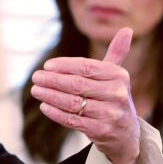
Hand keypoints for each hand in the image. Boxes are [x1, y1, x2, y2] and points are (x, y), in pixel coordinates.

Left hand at [30, 27, 139, 163]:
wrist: (126, 134)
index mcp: (119, 76)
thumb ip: (116, 54)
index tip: (46, 66)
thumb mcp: (117, 77)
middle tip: (36, 77)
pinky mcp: (102, 131)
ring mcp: (110, 114)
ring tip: (36, 90)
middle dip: (53, 80)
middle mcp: (117, 94)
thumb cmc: (114, 99)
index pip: (86, 67)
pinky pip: (73, 120)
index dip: (64, 66)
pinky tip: (44, 106)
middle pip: (77, 85)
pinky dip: (56, 113)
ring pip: (73, 103)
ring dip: (50, 96)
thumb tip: (127, 29)